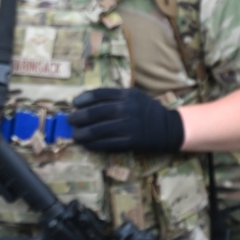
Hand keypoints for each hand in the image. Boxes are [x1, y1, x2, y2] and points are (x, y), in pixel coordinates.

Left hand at [68, 87, 183, 152]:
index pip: (99, 94)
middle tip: (70, 120)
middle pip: (96, 112)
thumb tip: (86, 100)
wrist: (169, 127)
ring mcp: (129, 126)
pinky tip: (86, 144)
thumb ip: (114, 96)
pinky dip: (94, 144)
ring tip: (75, 135)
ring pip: (99, 130)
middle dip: (79, 117)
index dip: (83, 99)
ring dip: (83, 133)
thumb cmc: (146, 110)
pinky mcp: (131, 141)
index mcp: (126, 95)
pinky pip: (108, 143)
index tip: (74, 103)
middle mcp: (127, 109)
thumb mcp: (133, 96)